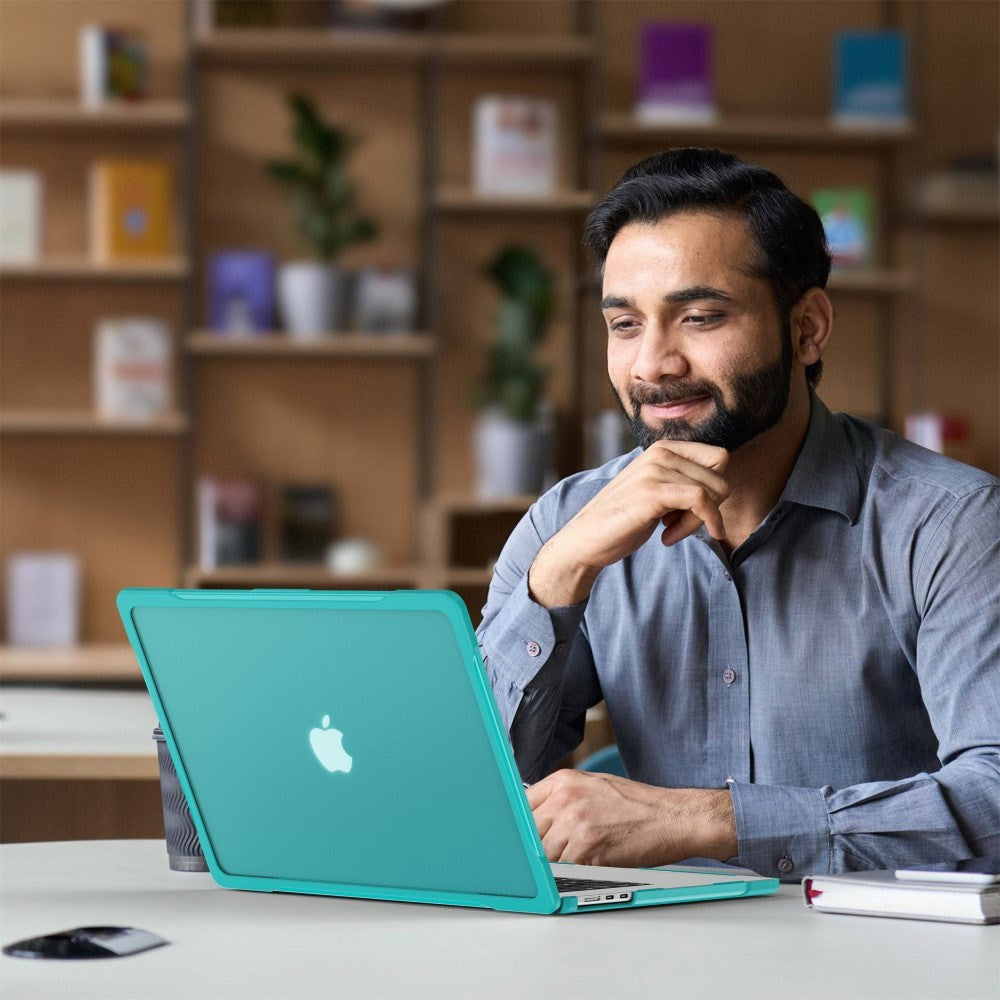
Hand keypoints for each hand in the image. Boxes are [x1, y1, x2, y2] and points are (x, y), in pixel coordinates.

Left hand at [526, 769, 736, 868]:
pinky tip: (586, 868)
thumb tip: (535, 817)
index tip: (519, 840)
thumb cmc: (637, 804)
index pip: (521, 806)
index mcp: (563, 780)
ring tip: (575, 862)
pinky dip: (570, 875)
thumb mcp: (593, 786)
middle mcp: (564, 799)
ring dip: (554, 864)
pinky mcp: (587, 849)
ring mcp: (574, 823)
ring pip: (543, 854)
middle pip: (528, 832)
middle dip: (536, 847)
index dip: (521, 827)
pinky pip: (563, 869)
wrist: (672, 817)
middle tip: (551, 856)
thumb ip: (562, 798)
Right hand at [528, 441, 729, 607]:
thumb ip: (682, 481)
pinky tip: (670, 539)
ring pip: (712, 490)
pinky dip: (700, 524)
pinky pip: (701, 501)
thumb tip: (722, 486)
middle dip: (711, 506)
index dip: (714, 488)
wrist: (585, 539)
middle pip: (720, 474)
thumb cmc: (622, 520)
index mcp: (662, 448)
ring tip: (671, 532)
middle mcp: (660, 452)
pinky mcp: (652, 491)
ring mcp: (655, 470)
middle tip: (682, 525)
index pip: (719, 458)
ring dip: (699, 521)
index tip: (692, 511)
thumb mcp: (657, 491)